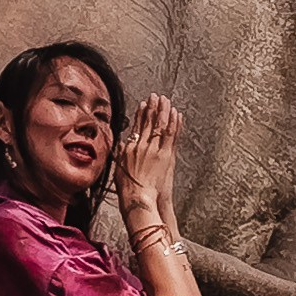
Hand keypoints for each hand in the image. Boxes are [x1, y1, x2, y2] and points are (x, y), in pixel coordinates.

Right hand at [115, 92, 180, 237]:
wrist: (138, 199)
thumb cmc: (128, 189)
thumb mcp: (119, 168)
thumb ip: (121, 154)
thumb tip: (121, 145)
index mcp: (130, 148)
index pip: (137, 126)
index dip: (141, 113)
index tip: (144, 104)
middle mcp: (142, 146)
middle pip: (149, 122)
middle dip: (153, 107)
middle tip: (157, 96)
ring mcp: (155, 149)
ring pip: (161, 125)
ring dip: (164, 111)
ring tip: (167, 101)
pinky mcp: (166, 155)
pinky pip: (171, 135)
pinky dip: (174, 123)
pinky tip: (176, 114)